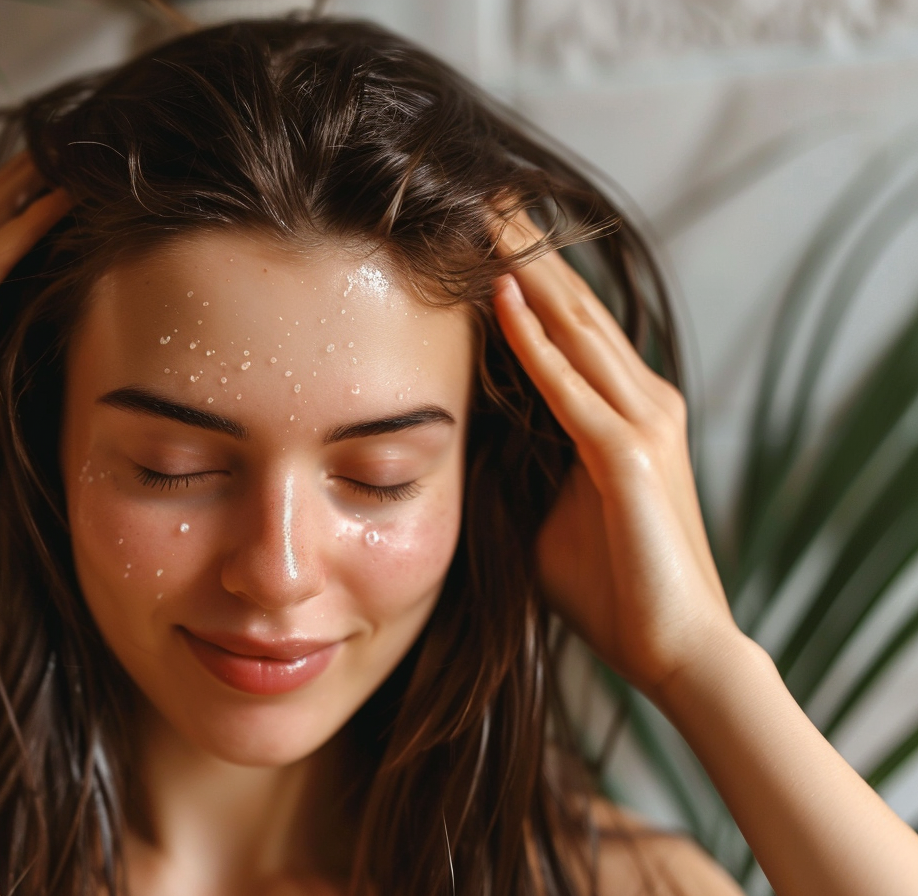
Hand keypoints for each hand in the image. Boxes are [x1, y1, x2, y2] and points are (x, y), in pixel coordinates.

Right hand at [0, 153, 70, 524]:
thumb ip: (13, 380)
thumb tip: (65, 371)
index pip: (4, 247)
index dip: (43, 212)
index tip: (94, 188)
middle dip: (42, 179)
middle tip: (93, 144)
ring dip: (38, 184)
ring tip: (82, 146)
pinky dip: (23, 230)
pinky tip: (57, 202)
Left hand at [492, 214, 737, 696]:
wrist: (675, 648)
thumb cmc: (613, 585)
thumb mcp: (549, 507)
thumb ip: (523, 460)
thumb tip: (469, 436)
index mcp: (623, 408)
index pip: (568, 322)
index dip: (529, 268)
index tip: (483, 225)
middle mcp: (642, 399)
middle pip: (573, 305)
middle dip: (528, 245)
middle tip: (483, 190)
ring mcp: (641, 423)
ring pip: (574, 327)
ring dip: (528, 269)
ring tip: (485, 216)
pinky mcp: (629, 457)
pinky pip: (567, 388)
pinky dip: (533, 343)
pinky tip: (501, 299)